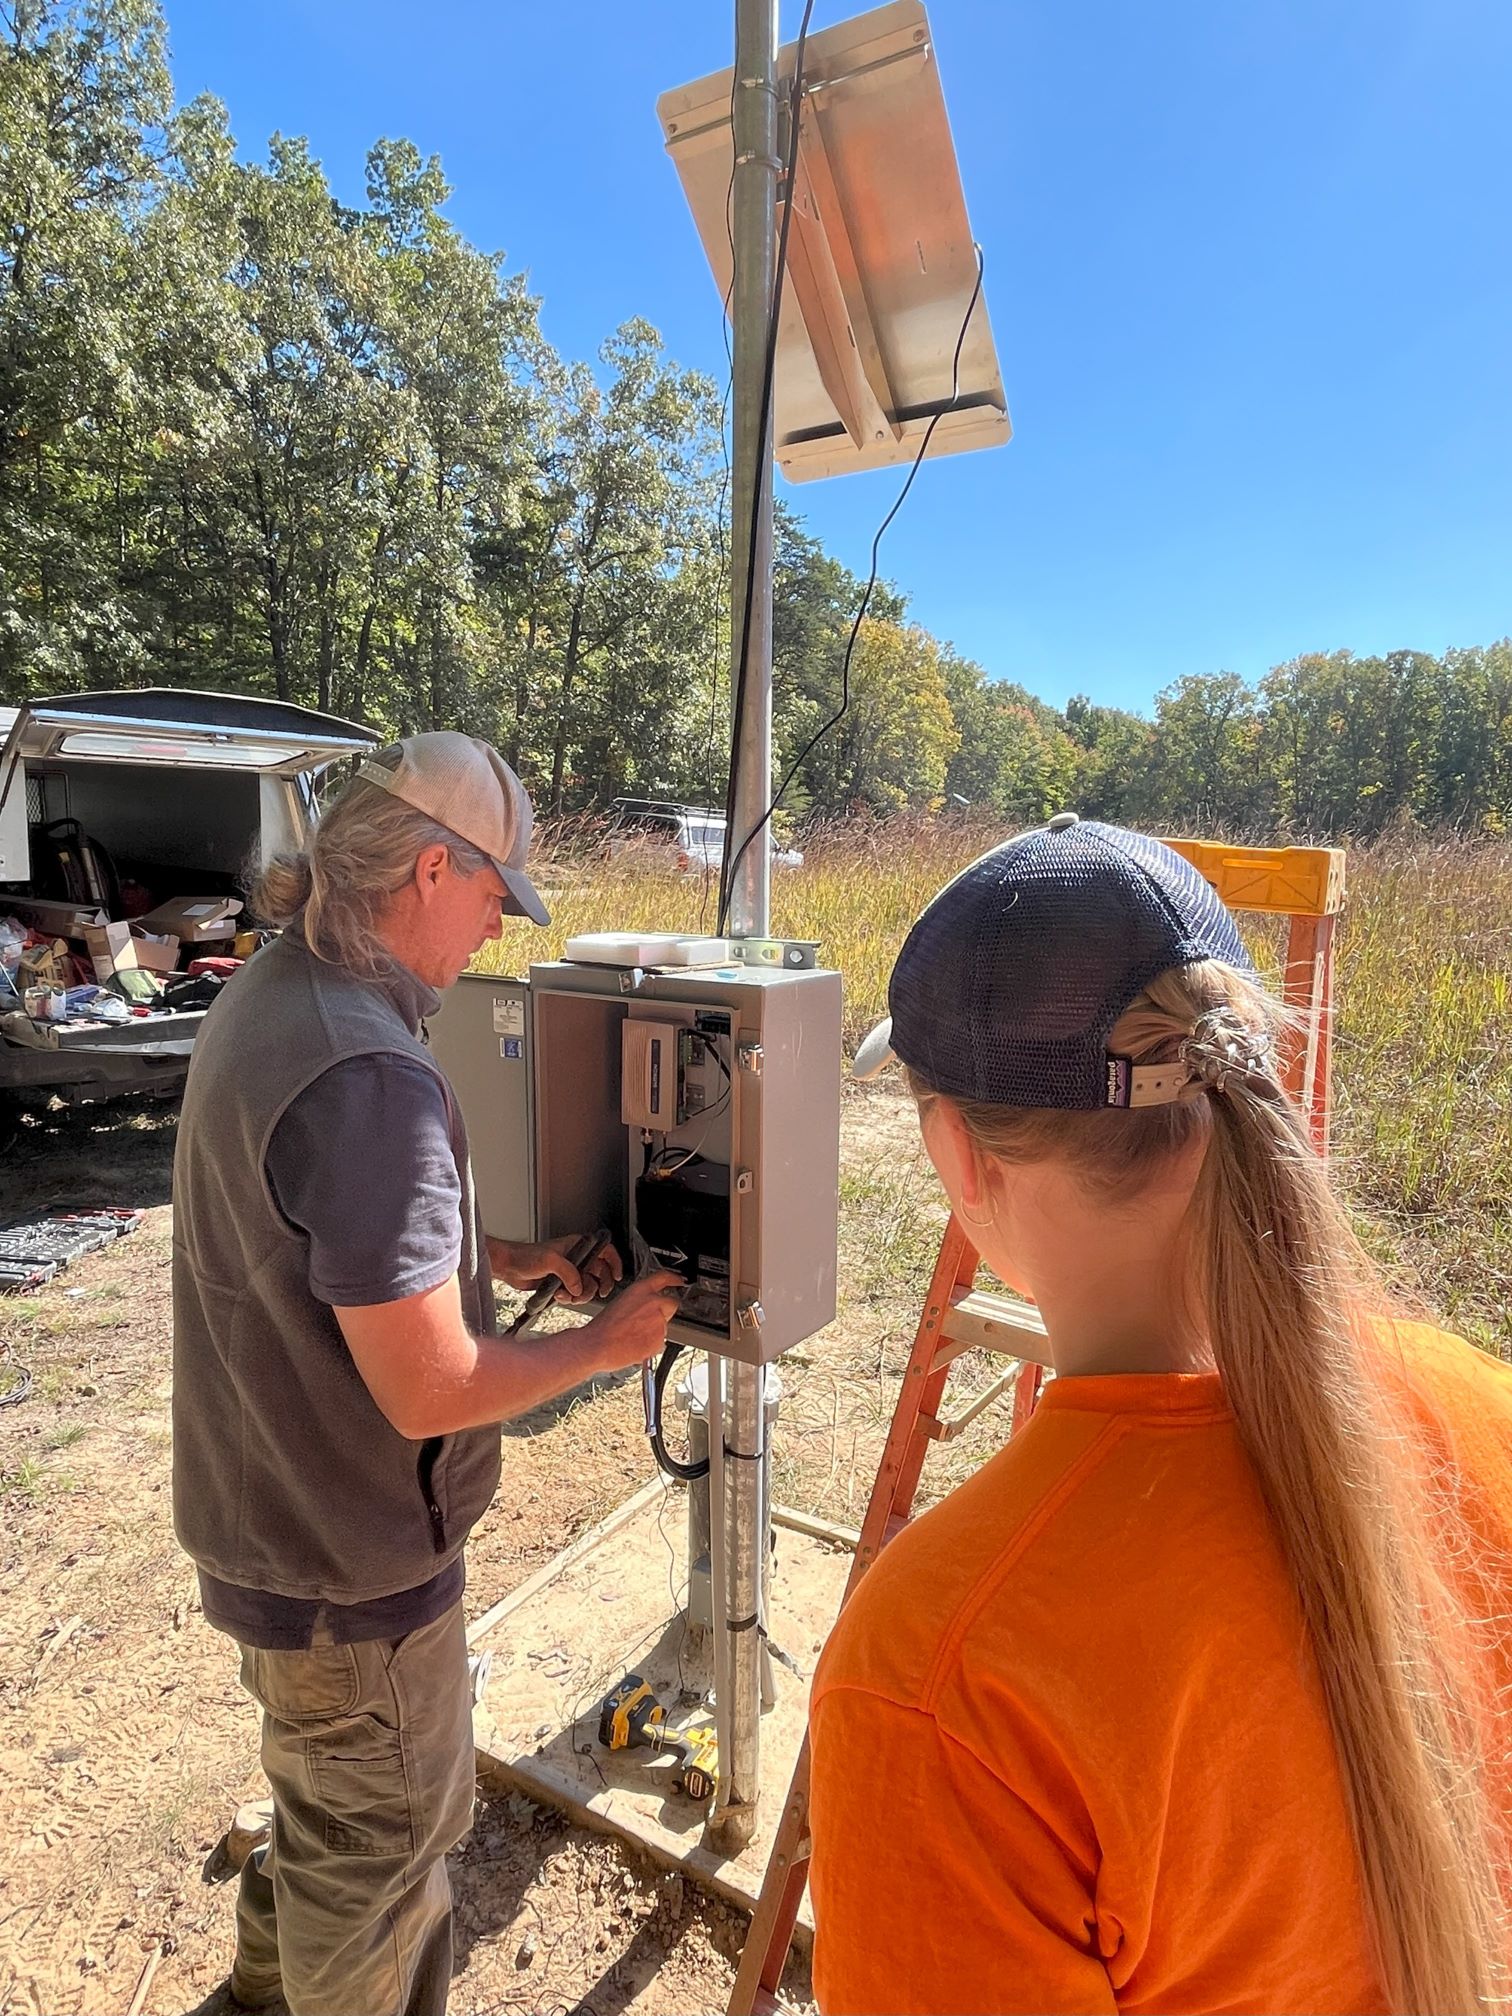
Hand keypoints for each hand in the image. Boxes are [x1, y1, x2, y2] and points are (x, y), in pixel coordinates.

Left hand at [489, 1235, 622, 1303]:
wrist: (510, 1267)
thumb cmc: (526, 1256)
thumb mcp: (550, 1260)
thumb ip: (568, 1272)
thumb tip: (578, 1286)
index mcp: (578, 1246)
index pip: (605, 1251)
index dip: (614, 1263)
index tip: (618, 1275)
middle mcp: (577, 1259)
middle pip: (601, 1273)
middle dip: (599, 1285)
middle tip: (598, 1293)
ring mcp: (570, 1272)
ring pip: (588, 1287)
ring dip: (581, 1295)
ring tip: (568, 1295)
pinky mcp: (562, 1284)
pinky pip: (575, 1294)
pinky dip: (570, 1298)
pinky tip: (559, 1295)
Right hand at [584, 1270, 684, 1372]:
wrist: (597, 1345)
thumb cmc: (602, 1327)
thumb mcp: (620, 1302)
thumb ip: (639, 1301)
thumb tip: (647, 1308)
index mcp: (641, 1290)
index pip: (664, 1278)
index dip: (674, 1279)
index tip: (679, 1281)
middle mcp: (653, 1303)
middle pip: (671, 1304)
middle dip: (664, 1311)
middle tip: (648, 1321)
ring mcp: (659, 1321)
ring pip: (664, 1326)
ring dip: (654, 1331)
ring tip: (634, 1336)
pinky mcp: (660, 1339)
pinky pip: (660, 1342)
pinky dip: (652, 1345)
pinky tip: (636, 1345)